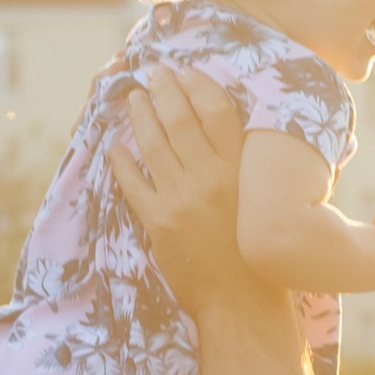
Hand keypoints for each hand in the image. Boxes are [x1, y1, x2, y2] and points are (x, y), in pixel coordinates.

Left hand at [111, 69, 253, 305]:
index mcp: (240, 172)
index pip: (217, 112)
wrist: (242, 302)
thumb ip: (241, 167)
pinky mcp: (160, 223)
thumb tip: (222, 133)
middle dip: (164, 90)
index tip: (187, 72)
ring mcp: (183, 200)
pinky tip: (116, 147)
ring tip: (134, 99)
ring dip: (140, 116)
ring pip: (154, 145)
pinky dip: (122, 162)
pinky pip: (133, 184)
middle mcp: (212, 180)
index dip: (199, 85)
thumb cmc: (257, 253)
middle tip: (154, 74)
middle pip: (181, 120)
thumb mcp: (258, 201)